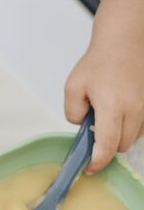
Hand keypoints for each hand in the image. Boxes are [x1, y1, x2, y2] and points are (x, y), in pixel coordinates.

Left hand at [64, 36, 143, 174]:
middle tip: (93, 130)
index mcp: (113, 106)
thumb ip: (72, 113)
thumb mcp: (73, 87)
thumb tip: (83, 127)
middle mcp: (135, 109)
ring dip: (118, 136)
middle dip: (106, 146)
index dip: (97, 163)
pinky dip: (129, 126)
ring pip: (133, 138)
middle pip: (121, 146)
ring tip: (107, 116)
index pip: (107, 146)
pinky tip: (119, 113)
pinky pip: (141, 127)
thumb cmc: (100, 61)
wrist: (125, 40)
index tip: (89, 169)